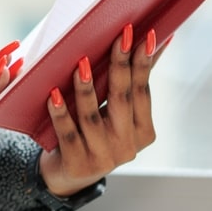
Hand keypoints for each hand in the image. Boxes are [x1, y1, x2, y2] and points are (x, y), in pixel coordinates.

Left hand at [38, 26, 168, 196]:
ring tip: (82, 64)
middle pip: (122, 100)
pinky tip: (54, 95)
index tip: (145, 35)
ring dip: (86, 89)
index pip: (142, 92)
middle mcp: (127, 147)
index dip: (144, 63)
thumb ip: (134, 83)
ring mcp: (103, 158)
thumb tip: (156, 39)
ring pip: (92, 117)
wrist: (69, 175)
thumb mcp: (118, 114)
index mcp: (143, 132)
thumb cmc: (95, 134)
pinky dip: (61, 114)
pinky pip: (68, 134)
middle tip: (119, 37)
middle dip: (121, 66)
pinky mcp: (78, 165)